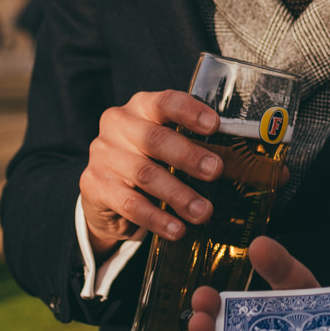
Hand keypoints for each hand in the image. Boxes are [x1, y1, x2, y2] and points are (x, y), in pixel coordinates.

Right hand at [80, 90, 227, 251]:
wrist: (104, 192)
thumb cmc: (147, 160)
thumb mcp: (164, 145)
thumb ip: (189, 143)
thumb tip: (235, 161)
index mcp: (140, 107)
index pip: (164, 101)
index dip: (189, 111)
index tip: (214, 125)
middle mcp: (117, 125)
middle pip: (155, 139)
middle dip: (188, 156)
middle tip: (215, 171)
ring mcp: (103, 155)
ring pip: (145, 174)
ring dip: (178, 195)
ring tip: (203, 212)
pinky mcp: (94, 186)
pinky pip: (130, 204)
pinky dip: (157, 219)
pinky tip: (177, 229)